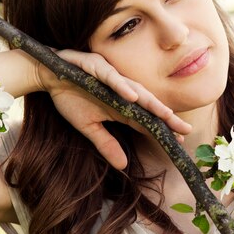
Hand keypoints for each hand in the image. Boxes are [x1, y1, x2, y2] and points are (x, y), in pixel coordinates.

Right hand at [36, 49, 191, 169]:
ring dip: (151, 102)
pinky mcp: (96, 67)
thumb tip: (123, 166)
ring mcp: (111, 78)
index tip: (180, 142)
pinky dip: (121, 86)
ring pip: (136, 90)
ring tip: (166, 114)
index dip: (162, 130)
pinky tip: (132, 96)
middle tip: (185, 129)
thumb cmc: (70, 96)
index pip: (146, 120)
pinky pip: (111, 77)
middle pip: (148, 106)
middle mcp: (121, 91)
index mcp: (121, 105)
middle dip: (166, 117)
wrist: (48, 73)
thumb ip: (106, 143)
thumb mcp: (88, 126)